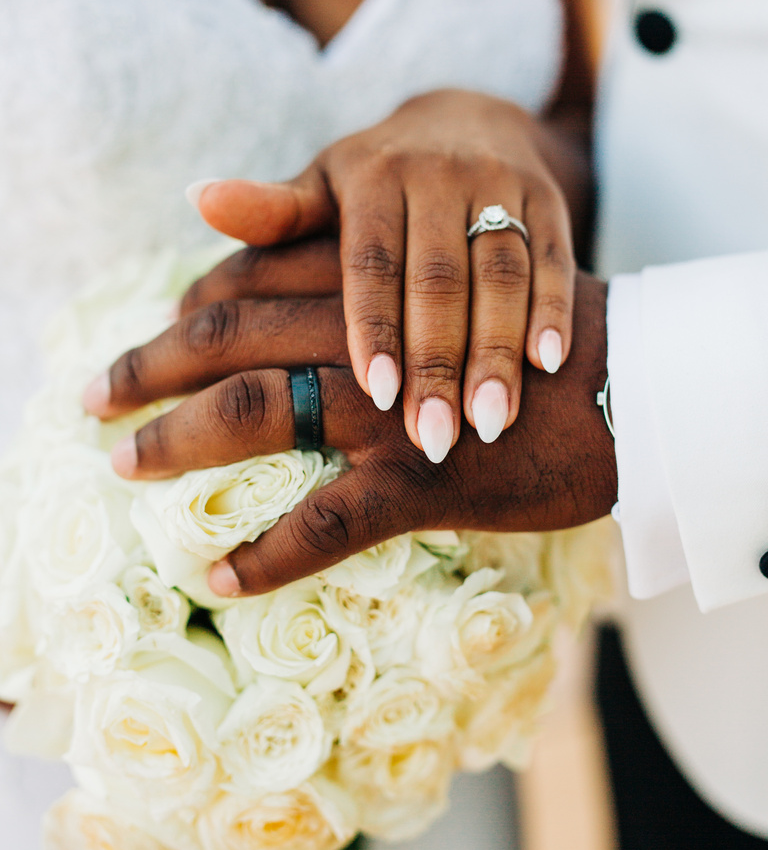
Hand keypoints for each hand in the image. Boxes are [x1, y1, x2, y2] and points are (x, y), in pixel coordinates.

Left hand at [88, 273, 615, 595]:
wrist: (618, 382)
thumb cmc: (516, 332)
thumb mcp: (439, 281)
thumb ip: (353, 272)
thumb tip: (278, 277)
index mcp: (364, 277)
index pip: (243, 284)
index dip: (176, 315)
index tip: (136, 347)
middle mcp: (365, 332)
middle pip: (228, 339)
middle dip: (148, 368)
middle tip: (91, 399)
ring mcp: (392, 407)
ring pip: (259, 417)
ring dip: (179, 443)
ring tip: (122, 466)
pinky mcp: (424, 477)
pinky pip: (328, 521)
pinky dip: (268, 553)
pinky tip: (219, 577)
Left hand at [186, 90, 577, 461]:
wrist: (475, 118)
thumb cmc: (380, 177)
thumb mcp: (326, 186)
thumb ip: (274, 212)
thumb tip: (199, 197)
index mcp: (374, 176)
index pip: (371, 260)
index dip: (376, 326)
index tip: (377, 394)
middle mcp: (439, 176)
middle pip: (438, 278)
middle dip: (438, 359)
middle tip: (433, 437)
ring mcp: (502, 187)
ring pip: (500, 274)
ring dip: (496, 350)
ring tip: (491, 421)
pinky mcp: (551, 205)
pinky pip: (555, 260)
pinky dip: (554, 310)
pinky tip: (550, 364)